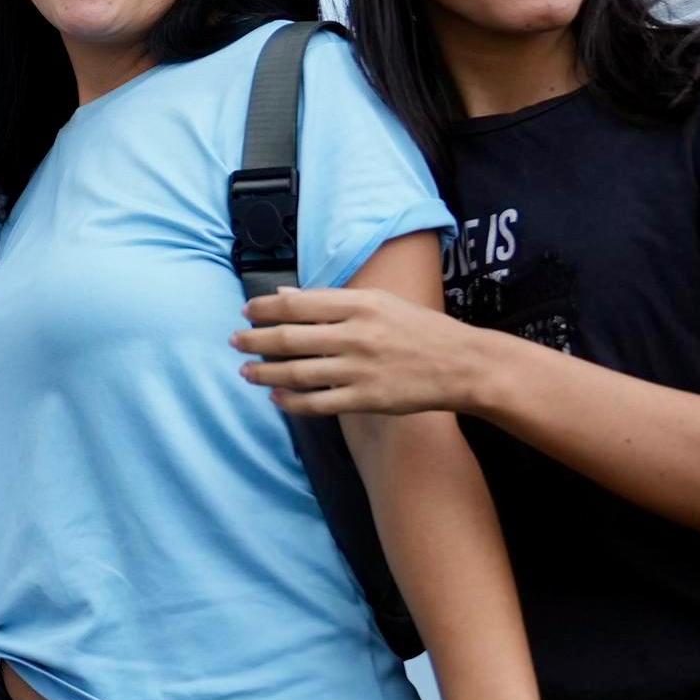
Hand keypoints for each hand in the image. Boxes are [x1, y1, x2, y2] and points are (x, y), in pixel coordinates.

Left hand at [234, 284, 513, 419]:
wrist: (463, 365)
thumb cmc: (420, 329)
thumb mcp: (380, 301)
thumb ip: (332, 299)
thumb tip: (285, 296)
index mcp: (359, 305)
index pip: (297, 304)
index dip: (264, 309)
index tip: (246, 311)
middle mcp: (356, 335)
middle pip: (289, 339)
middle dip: (254, 340)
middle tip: (236, 341)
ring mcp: (359, 369)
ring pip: (296, 373)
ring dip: (264, 373)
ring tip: (246, 372)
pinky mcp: (366, 399)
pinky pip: (317, 403)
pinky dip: (291, 402)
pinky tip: (277, 399)